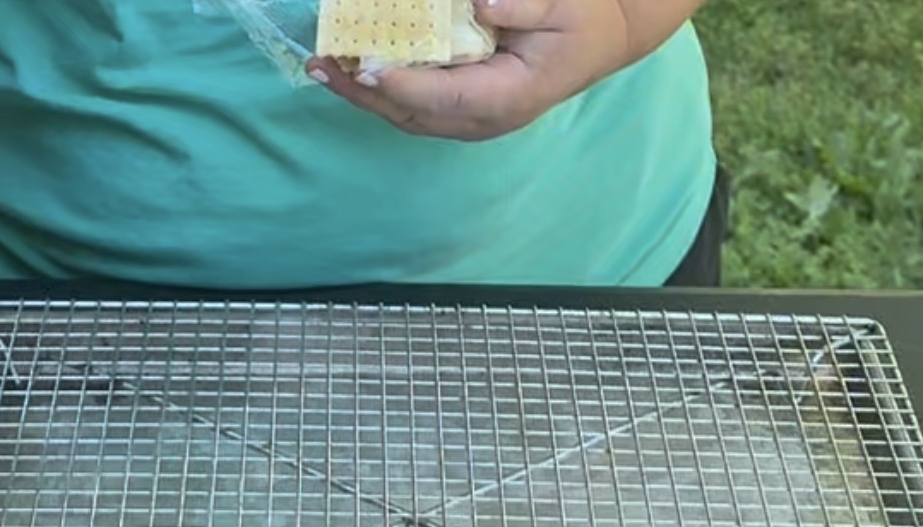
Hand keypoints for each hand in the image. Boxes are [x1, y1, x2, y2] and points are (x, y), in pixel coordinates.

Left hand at [309, 0, 632, 141]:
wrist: (603, 40)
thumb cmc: (583, 19)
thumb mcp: (563, 3)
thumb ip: (525, 4)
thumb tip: (483, 3)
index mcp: (507, 98)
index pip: (444, 96)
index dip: (400, 83)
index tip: (362, 64)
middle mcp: (484, 119)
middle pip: (413, 114)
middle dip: (364, 92)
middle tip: (320, 66)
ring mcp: (473, 119)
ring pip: (408, 114)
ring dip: (364, 94)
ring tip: (323, 69)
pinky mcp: (463, 108)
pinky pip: (415, 104)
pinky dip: (382, 88)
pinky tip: (354, 68)